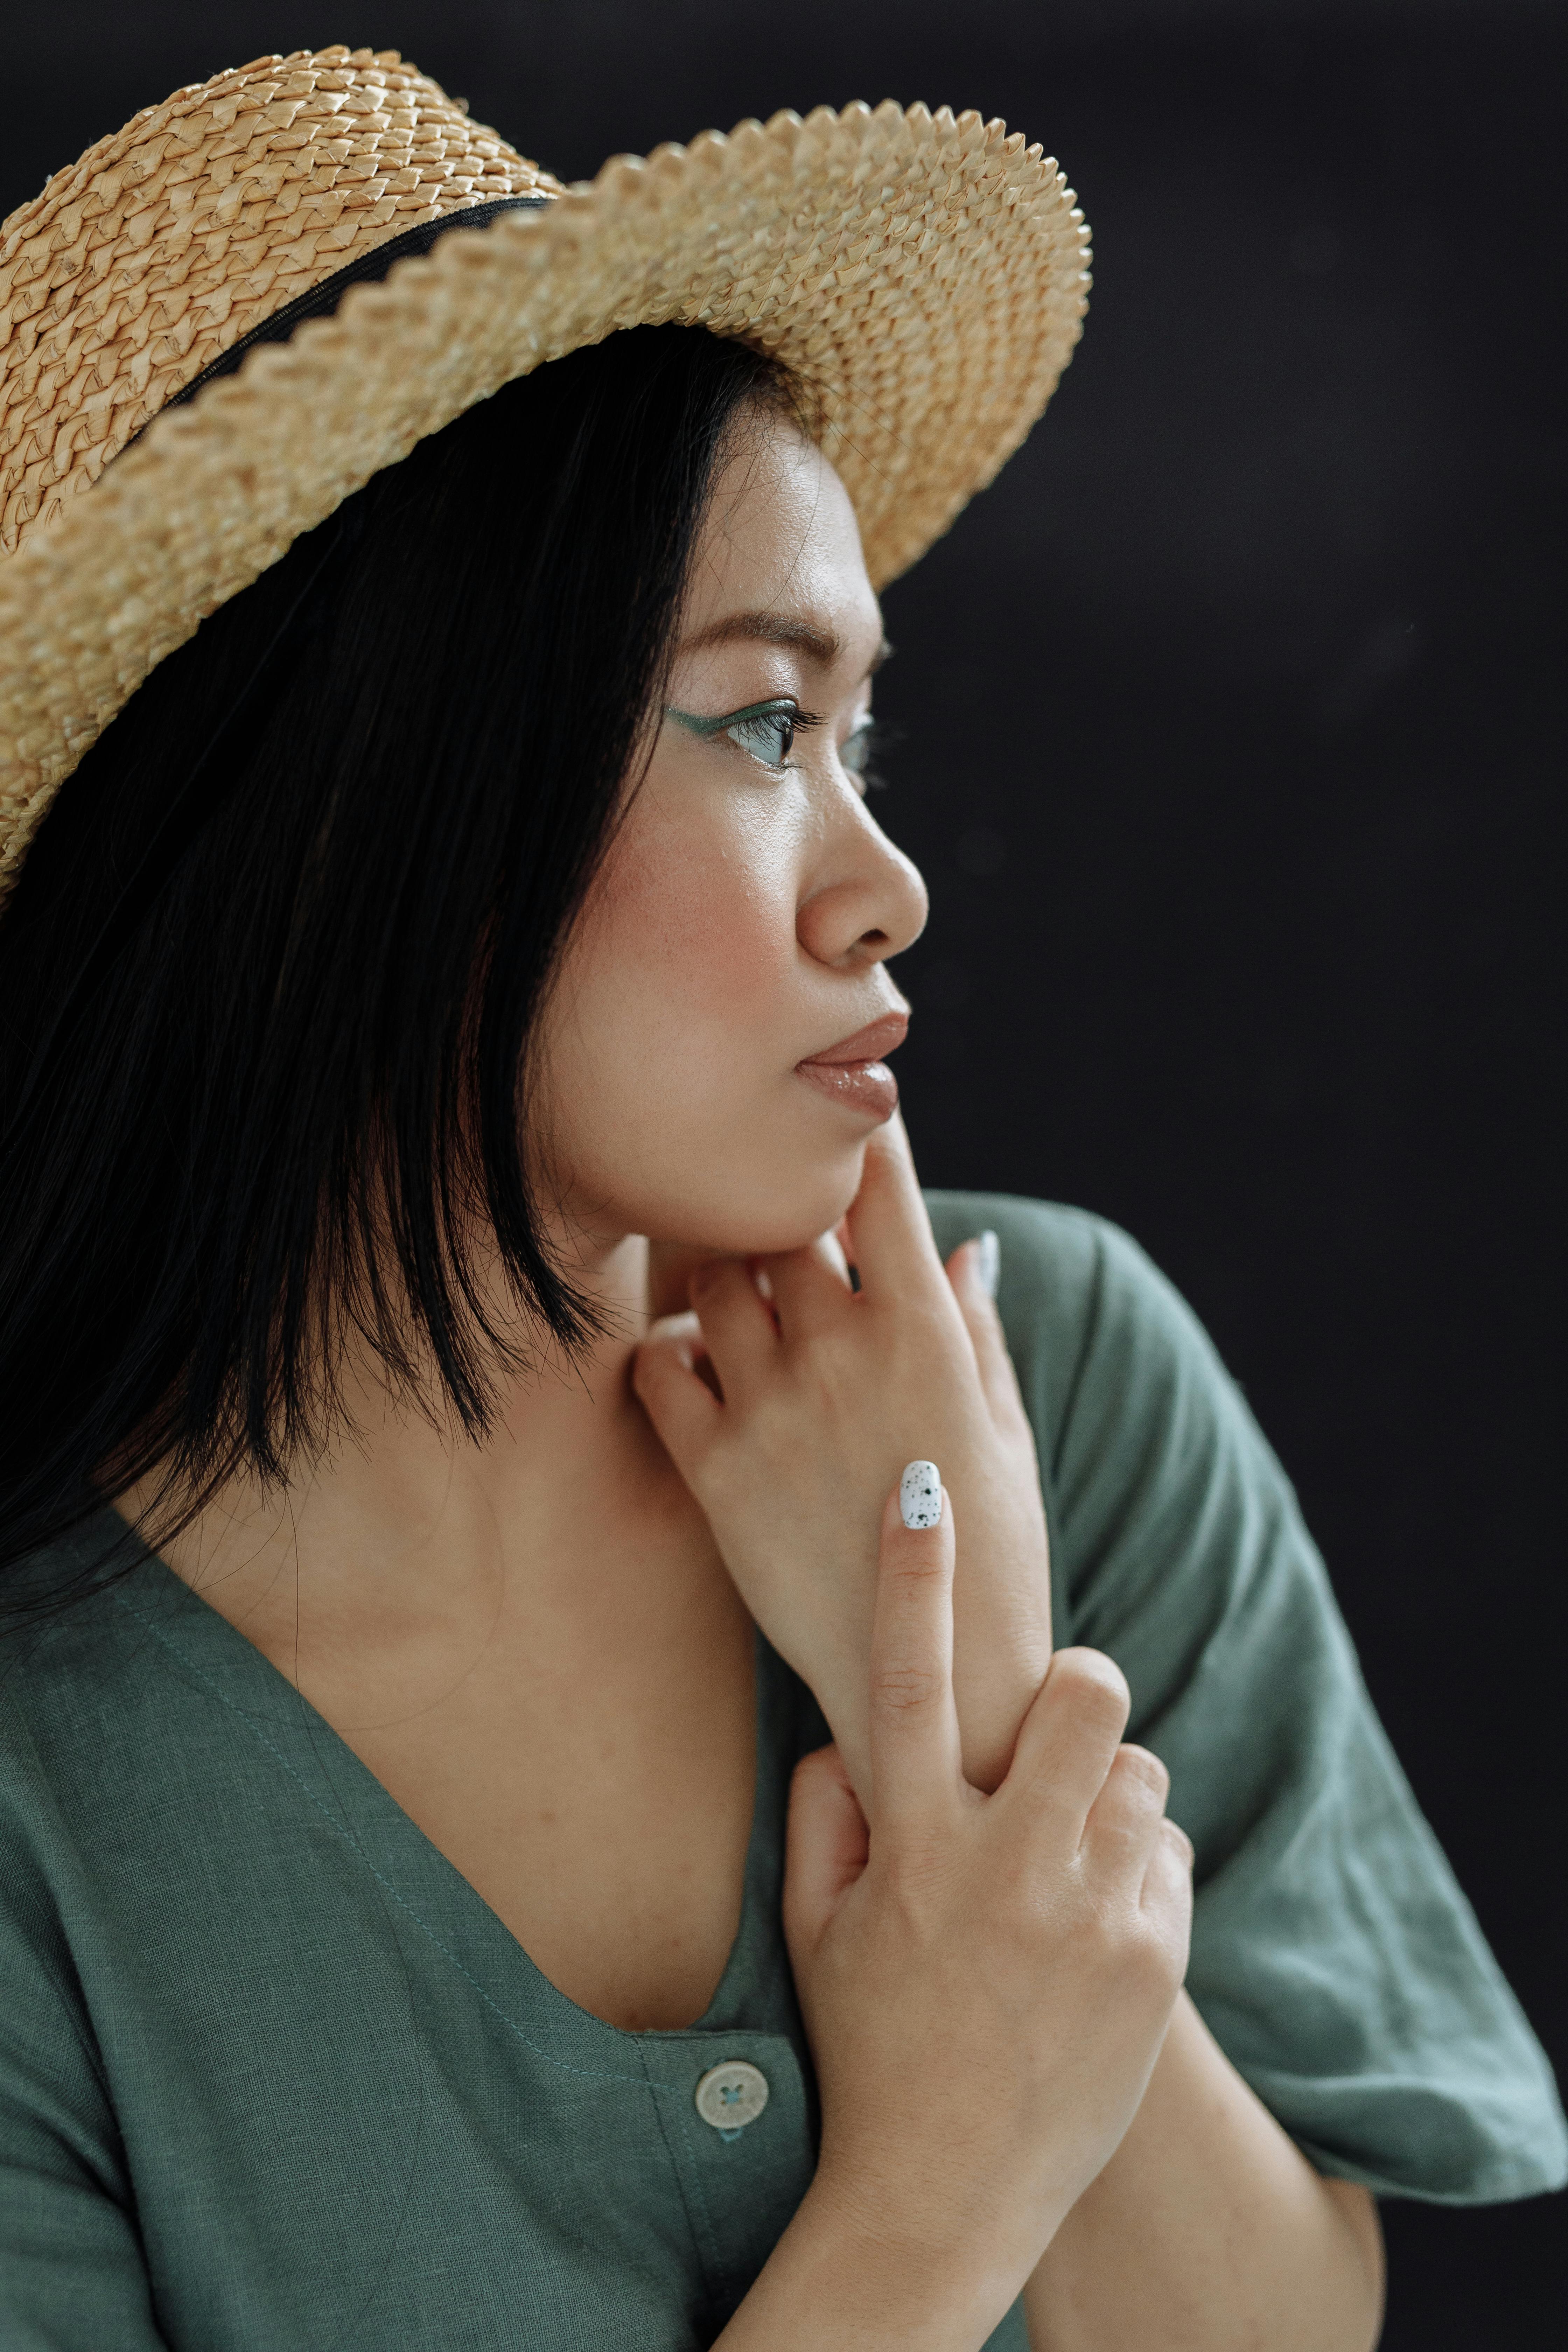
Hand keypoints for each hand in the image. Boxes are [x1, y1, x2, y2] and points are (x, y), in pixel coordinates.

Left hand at [633, 1119, 1049, 1796]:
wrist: (939, 1677)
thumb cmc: (990, 1551)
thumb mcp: (1004, 1430)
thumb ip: (975, 1330)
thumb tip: (967, 1245)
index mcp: (925, 1333)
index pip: (880, 1188)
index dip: (859, 1135)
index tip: (846, 1110)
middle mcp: (841, 1354)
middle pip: (778, 1222)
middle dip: (779, 1215)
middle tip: (781, 1231)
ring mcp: (772, 1410)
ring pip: (711, 1283)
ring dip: (723, 1277)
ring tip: (744, 1305)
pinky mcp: (715, 1471)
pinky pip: (658, 1368)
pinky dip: (669, 1352)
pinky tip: (699, 1368)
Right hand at [773, 1478, 1191, 2343]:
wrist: (947, 2189)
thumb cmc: (872, 2044)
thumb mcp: (816, 1930)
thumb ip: (826, 1814)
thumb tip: (853, 1733)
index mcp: (912, 1848)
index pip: (905, 1679)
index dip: (912, 1572)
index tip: (922, 1484)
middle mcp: (1005, 1868)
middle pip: (1081, 1695)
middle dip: (1076, 1690)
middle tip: (1055, 1730)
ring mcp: (1089, 1913)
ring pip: (1139, 1770)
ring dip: (1107, 1794)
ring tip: (1065, 1862)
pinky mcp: (1155, 1958)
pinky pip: (1169, 1852)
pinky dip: (1137, 1870)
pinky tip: (1092, 1929)